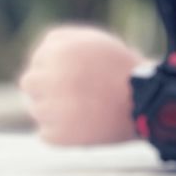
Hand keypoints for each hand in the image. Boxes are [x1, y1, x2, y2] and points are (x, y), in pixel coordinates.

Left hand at [17, 23, 147, 145]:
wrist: (146, 103)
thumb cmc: (122, 69)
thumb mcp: (92, 40)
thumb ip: (60, 42)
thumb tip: (35, 54)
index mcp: (58, 51)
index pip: (38, 59)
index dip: (56, 67)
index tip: (76, 76)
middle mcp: (50, 77)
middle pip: (29, 82)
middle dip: (46, 87)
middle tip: (72, 95)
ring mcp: (51, 108)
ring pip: (36, 109)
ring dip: (53, 111)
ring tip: (83, 111)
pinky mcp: (58, 135)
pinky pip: (46, 134)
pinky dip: (61, 134)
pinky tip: (83, 127)